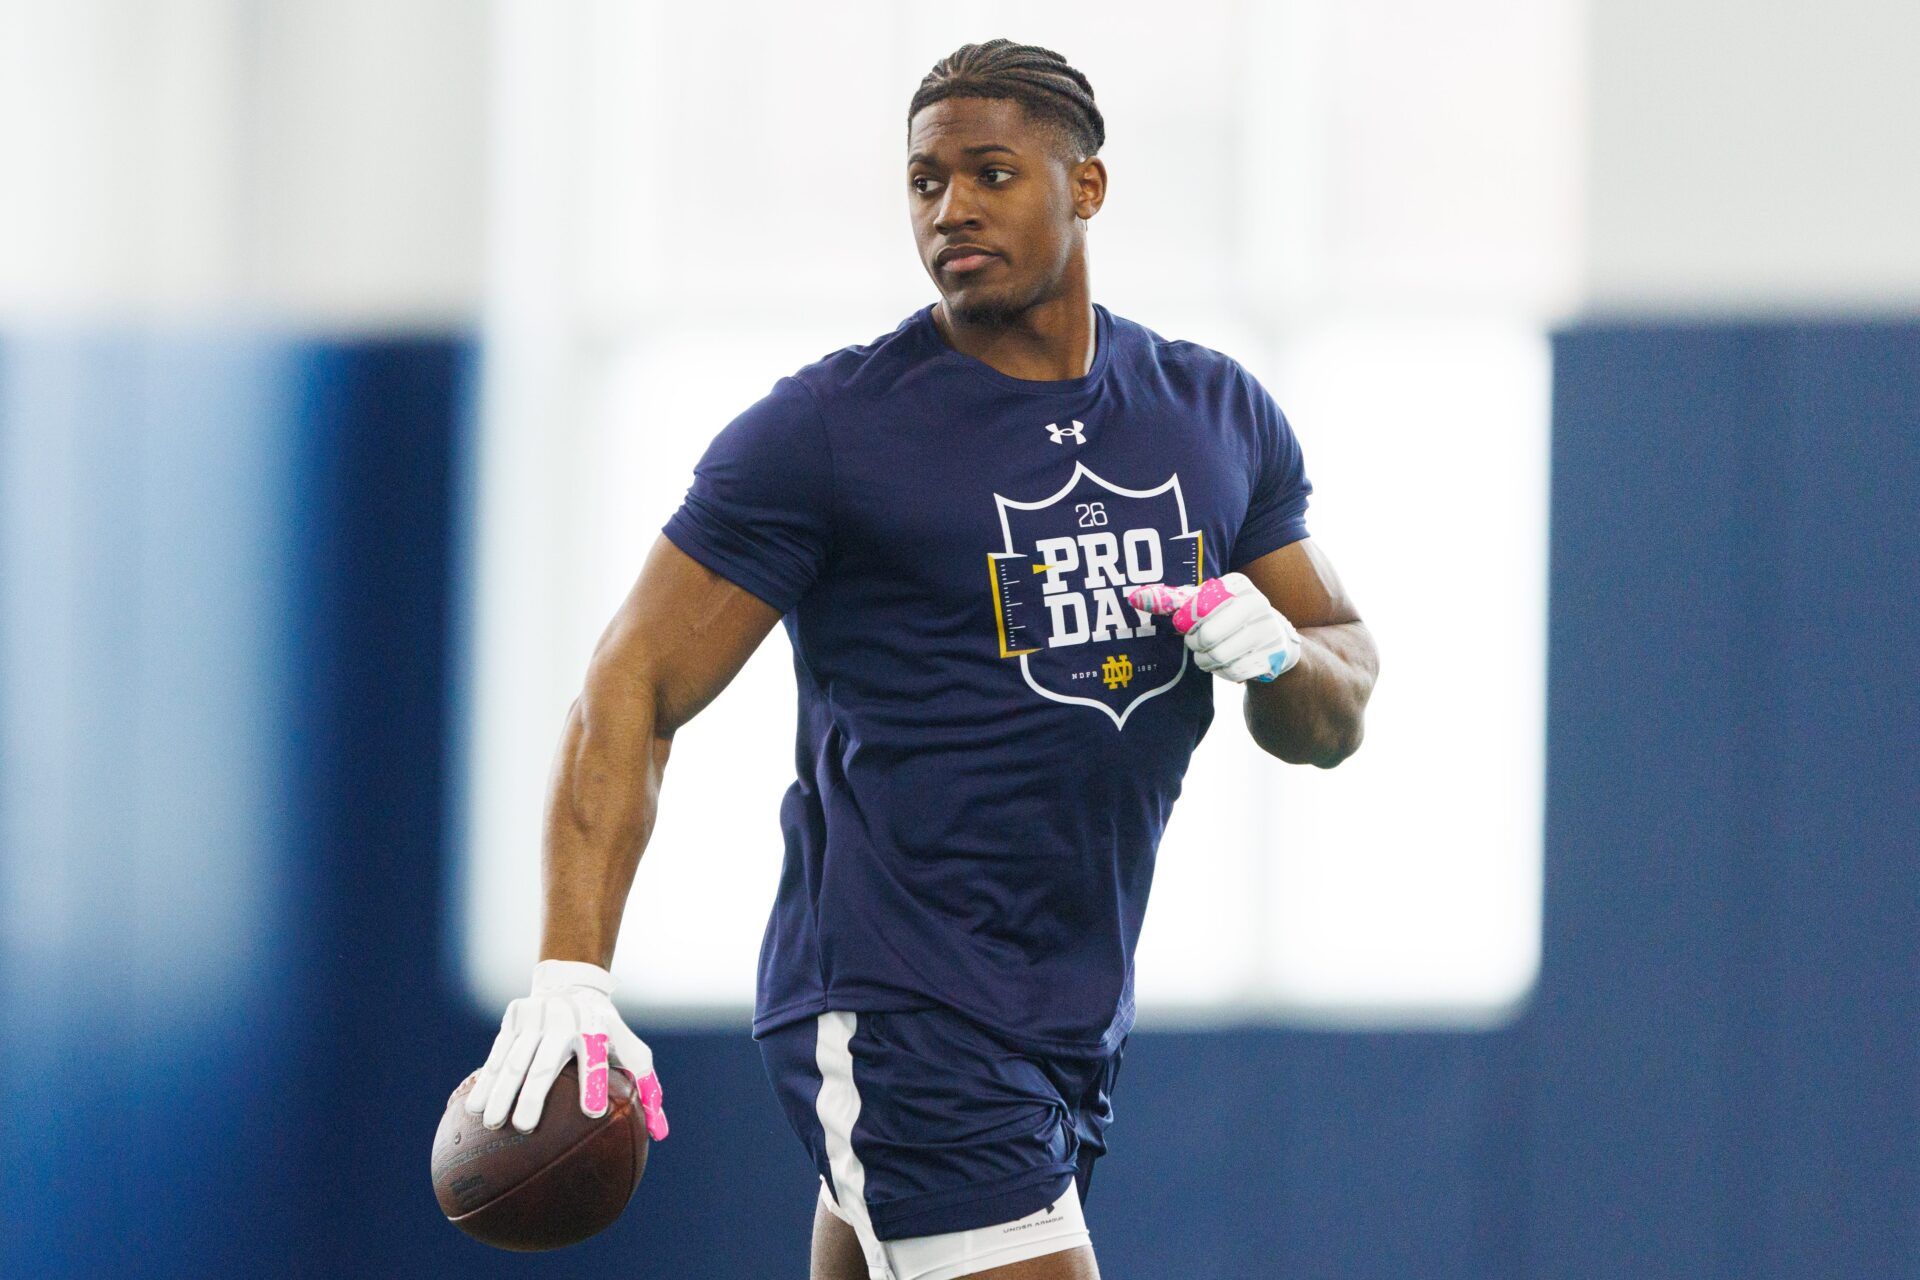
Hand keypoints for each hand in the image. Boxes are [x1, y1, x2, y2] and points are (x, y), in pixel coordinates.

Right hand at [464, 959, 669, 1138]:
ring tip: (491, 1123)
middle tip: (523, 1127)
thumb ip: (646, 1087)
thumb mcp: (630, 1048)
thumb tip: (661, 1134)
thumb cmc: (605, 1029)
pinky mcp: (514, 1017)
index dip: (594, 1083)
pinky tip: (474, 1107)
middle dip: (533, 1094)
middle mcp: (565, 1021)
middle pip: (546, 1063)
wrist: (571, 983)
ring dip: (500, 1092)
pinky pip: (496, 1053)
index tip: (593, 1113)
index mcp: (596, 1029)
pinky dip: (485, 1080)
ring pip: (514, 1060)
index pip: (596, 1059)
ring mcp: (536, 1017)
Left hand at [1128, 572, 1302, 682]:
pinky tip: (1228, 664)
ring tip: (1212, 654)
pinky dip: (1224, 673)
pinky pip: (1234, 672)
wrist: (1273, 642)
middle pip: (1206, 635)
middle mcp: (1257, 602)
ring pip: (1219, 656)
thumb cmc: (1227, 618)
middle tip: (1199, 643)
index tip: (1188, 624)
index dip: (1185, 623)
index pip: (1194, 608)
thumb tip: (1134, 597)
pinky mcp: (1274, 654)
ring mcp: (1269, 629)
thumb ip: (1171, 600)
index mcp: (1237, 584)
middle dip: (1196, 645)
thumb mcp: (1202, 603)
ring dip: (1208, 661)